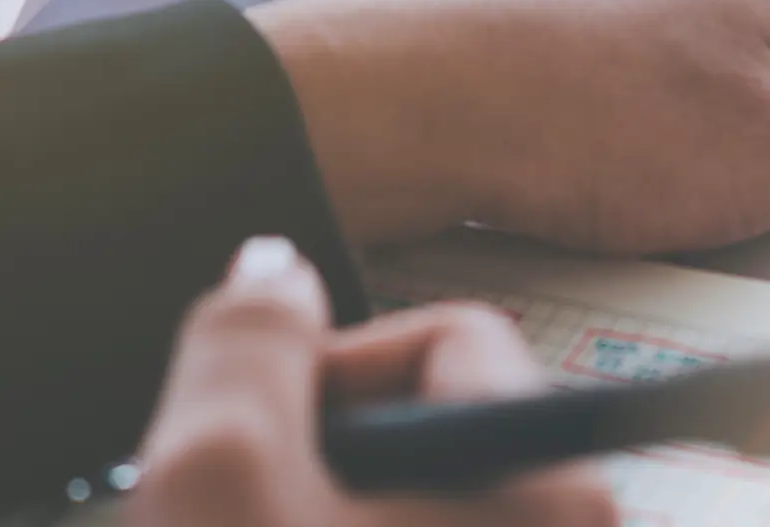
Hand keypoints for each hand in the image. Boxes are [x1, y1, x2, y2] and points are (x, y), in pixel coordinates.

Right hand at [126, 236, 616, 526]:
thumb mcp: (216, 473)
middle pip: (437, 416)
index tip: (275, 436)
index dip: (336, 370)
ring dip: (327, 504)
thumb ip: (245, 341)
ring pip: (420, 490)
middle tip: (258, 510)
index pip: (452, 339)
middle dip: (331, 446)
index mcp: (554, 490)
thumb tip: (273, 266)